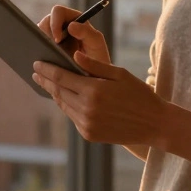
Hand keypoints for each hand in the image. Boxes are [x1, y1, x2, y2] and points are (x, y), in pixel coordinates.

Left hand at [32, 51, 168, 146]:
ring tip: (47, 84)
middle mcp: (87, 109)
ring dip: (55, 94)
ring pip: (63, 105)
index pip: (61, 77)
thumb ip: (94, 65)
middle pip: (58, 92)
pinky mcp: (89, 135)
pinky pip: (73, 117)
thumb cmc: (139, 94)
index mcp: (93, 91)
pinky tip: (64, 98)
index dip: (47, 70)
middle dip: (46, 81)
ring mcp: (87, 124)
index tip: (36, 64)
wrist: (154, 124)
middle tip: (36, 72)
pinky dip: (67, 106)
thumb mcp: (119, 74)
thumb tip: (74, 55)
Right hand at [37, 5, 110, 63]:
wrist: (93, 77)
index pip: (58, 12)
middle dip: (45, 36)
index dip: (54, 23)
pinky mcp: (46, 50)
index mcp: (73, 19)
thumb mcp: (96, 45)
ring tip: (48, 59)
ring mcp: (52, 37)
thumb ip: (87, 33)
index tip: (57, 40)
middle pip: (44, 22)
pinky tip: (44, 65)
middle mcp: (61, 25)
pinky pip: (36, 48)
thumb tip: (71, 25)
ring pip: (38, 35)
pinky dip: (38, 55)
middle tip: (50, 51)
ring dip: (41, 45)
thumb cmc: (98, 58)